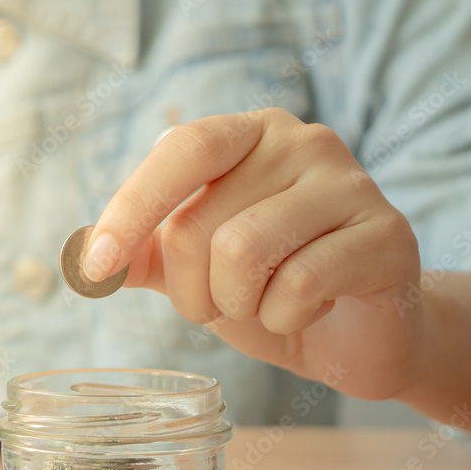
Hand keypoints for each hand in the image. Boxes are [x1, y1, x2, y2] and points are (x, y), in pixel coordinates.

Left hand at [83, 108, 423, 400]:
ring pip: (243, 252)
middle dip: (191, 292)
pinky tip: (308, 312)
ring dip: (236, 306)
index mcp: (248, 135)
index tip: (96, 268)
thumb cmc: (268, 289)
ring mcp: (351, 183)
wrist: (356, 335)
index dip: (131, 209)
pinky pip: (299, 284)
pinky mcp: (389, 234)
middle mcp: (302, 142)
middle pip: (199, 222)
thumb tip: (81, 257)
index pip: (180, 149)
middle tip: (219, 305)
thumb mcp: (194, 270)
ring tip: (263, 307)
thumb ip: (145, 254)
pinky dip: (284, 318)